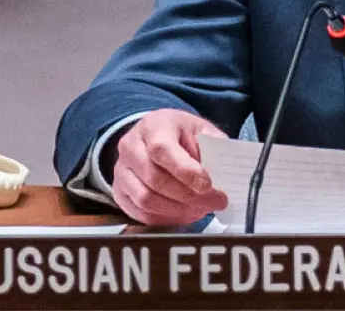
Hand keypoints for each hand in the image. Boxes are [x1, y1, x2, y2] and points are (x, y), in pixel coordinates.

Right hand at [112, 109, 228, 225]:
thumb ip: (213, 147)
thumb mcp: (201, 129)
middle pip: (154, 179)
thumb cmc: (181, 134)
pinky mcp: (120, 192)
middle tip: (215, 202)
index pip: (162, 150)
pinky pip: (140, 213)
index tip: (208, 185)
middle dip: (189, 195)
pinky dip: (166, 218)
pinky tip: (186, 214)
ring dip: (178, 210)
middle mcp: (131, 147)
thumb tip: (225, 172)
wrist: (156, 136)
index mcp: (153, 126)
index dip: (186, 171)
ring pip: (145, 199)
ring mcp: (121, 171)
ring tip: (201, 209)